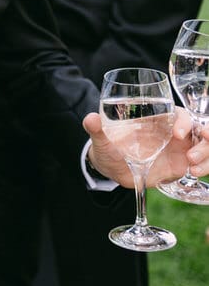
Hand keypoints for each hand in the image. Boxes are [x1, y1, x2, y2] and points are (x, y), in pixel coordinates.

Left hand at [83, 107, 208, 187]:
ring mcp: (181, 148)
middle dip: (206, 136)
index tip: (177, 132)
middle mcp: (173, 132)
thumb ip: (97, 131)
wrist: (112, 169)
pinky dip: (204, 166)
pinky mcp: (183, 164)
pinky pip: (202, 163)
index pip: (178, 114)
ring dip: (206, 153)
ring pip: (206, 145)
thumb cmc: (110, 148)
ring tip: (193, 165)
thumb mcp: (102, 141)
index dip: (183, 120)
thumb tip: (89, 119)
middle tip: (196, 149)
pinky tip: (194, 172)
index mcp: (157, 120)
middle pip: (200, 127)